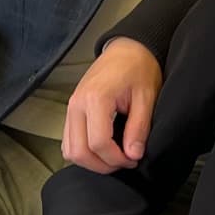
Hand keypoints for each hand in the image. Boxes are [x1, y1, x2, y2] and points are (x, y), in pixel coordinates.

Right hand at [63, 38, 162, 171]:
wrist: (128, 49)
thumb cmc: (139, 68)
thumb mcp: (146, 97)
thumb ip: (138, 127)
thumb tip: (133, 154)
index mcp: (95, 98)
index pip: (98, 143)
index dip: (117, 158)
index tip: (133, 159)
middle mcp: (76, 104)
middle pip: (78, 152)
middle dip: (102, 164)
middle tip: (125, 162)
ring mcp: (70, 107)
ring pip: (69, 150)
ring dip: (91, 161)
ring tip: (115, 157)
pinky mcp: (71, 110)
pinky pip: (68, 140)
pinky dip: (83, 151)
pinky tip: (103, 149)